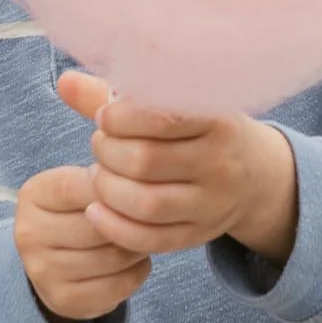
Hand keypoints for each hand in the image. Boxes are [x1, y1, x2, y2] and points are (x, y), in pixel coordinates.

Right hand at [14, 163, 150, 322]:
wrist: (54, 260)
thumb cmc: (76, 213)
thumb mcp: (80, 187)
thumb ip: (102, 184)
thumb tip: (137, 190)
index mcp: (33, 195)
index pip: (78, 188)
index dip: (113, 190)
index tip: (133, 189)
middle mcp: (30, 234)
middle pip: (100, 227)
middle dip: (132, 222)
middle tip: (146, 219)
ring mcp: (43, 271)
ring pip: (113, 257)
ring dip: (139, 248)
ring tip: (141, 239)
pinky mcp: (63, 299)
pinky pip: (119, 285)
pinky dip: (137, 272)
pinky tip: (133, 263)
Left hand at [60, 72, 298, 267]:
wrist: (255, 176)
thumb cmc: (200, 130)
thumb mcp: (175, 105)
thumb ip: (117, 94)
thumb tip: (66, 83)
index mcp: (217, 119)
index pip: (161, 118)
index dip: (120, 118)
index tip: (106, 117)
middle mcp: (221, 162)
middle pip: (146, 162)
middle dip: (108, 153)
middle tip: (101, 146)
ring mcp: (213, 203)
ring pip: (147, 204)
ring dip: (108, 190)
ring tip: (100, 175)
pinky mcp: (200, 234)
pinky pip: (151, 239)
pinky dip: (114, 226)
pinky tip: (96, 210)